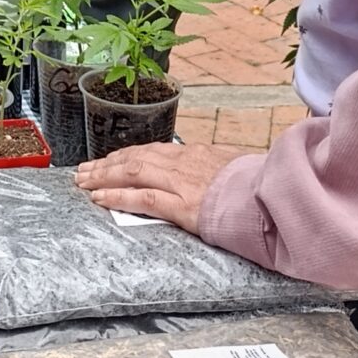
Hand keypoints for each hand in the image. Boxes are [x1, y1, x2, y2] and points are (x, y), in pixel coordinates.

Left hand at [75, 141, 245, 234]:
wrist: (274, 195)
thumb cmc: (258, 185)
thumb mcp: (233, 167)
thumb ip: (213, 168)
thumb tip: (205, 172)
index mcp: (196, 154)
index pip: (151, 151)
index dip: (126, 156)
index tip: (110, 160)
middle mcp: (184, 163)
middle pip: (135, 158)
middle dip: (106, 164)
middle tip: (83, 171)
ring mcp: (182, 183)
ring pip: (133, 173)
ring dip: (104, 177)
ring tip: (83, 183)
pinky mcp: (184, 206)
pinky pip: (143, 199)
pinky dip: (118, 197)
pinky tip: (100, 198)